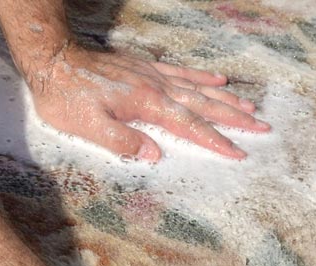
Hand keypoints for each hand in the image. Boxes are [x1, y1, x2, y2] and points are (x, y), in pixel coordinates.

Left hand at [24, 44, 268, 160]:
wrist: (54, 60)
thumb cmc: (67, 97)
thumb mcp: (89, 127)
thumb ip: (123, 142)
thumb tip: (155, 155)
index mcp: (147, 105)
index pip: (190, 127)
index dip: (216, 140)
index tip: (238, 152)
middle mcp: (156, 87)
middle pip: (203, 105)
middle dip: (234, 118)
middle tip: (261, 127)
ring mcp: (152, 75)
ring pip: (197, 88)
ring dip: (225, 98)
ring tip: (250, 106)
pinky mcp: (144, 67)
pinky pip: (181, 71)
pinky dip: (201, 76)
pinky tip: (217, 78)